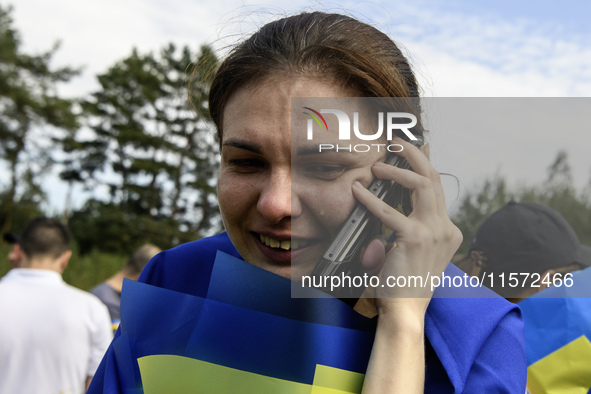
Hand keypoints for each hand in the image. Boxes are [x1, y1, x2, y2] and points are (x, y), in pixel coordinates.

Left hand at [352, 138, 461, 314]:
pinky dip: (371, 199)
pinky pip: (390, 211)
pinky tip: (358, 192)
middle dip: (415, 155)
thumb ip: (406, 224)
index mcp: (447, 229)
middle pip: (433, 179)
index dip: (424, 165)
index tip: (415, 148)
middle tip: (396, 143)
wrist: (405, 309)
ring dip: (398, 170)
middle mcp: (445, 227)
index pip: (436, 188)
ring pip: (421, 185)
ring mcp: (434, 232)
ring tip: (378, 165)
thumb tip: (387, 199)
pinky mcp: (415, 239)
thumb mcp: (410, 248)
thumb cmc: (402, 280)